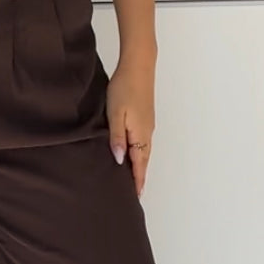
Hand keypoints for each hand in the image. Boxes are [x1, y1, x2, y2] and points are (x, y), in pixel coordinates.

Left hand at [106, 55, 155, 196]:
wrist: (138, 66)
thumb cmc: (124, 89)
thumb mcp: (115, 114)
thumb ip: (117, 138)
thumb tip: (118, 160)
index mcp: (140, 135)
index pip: (139, 164)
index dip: (137, 181)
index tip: (136, 196)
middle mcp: (147, 133)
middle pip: (144, 160)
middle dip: (139, 177)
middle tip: (134, 193)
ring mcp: (148, 125)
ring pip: (144, 151)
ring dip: (139, 165)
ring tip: (132, 177)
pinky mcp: (145, 117)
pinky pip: (143, 142)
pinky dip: (138, 153)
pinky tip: (131, 153)